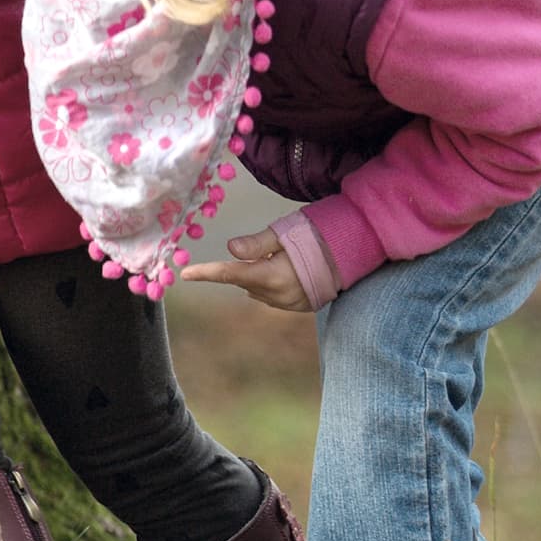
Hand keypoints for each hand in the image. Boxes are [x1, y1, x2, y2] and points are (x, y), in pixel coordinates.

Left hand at [177, 226, 310, 313]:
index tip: (185, 274)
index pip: (231, 274)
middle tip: (267, 249)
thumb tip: (230, 249)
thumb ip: (257, 243)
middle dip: (245, 267)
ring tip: (282, 258)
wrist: (355, 250)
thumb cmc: (318, 235)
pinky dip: (270, 285)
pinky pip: (274, 297)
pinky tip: (286, 271)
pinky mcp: (302, 307)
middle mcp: (280, 295)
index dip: (207, 273)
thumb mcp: (285, 232)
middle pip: (245, 282)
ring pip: (258, 291)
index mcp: (273, 275)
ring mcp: (292, 305)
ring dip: (258, 277)